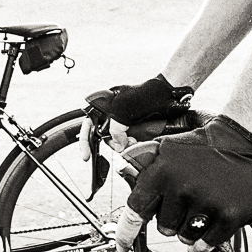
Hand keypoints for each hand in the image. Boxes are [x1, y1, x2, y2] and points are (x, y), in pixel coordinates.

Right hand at [79, 74, 194, 161]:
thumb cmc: (144, 94)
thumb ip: (116, 128)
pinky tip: (139, 143)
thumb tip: (119, 146)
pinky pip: (130, 142)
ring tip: (135, 142)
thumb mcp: (123, 109)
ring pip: (118, 142)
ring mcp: (124, 123)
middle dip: (113, 144)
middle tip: (125, 145)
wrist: (166, 95)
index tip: (86, 157)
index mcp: (104, 107)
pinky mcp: (136, 129)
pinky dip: (133, 145)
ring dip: (125, 146)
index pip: (87, 126)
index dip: (85, 142)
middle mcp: (112, 116)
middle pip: (104, 137)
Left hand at [116, 115, 251, 251]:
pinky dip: (203, 245)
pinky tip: (204, 235)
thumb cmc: (204, 145)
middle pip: (164, 227)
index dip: (127, 231)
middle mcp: (183, 187)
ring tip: (200, 210)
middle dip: (172, 220)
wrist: (243, 139)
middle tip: (186, 204)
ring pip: (185, 236)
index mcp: (163, 171)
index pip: (137, 208)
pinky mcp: (230, 214)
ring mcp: (208, 202)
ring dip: (190, 230)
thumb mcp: (169, 147)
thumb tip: (123, 168)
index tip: (120, 245)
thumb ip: (145, 163)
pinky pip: (208, 243)